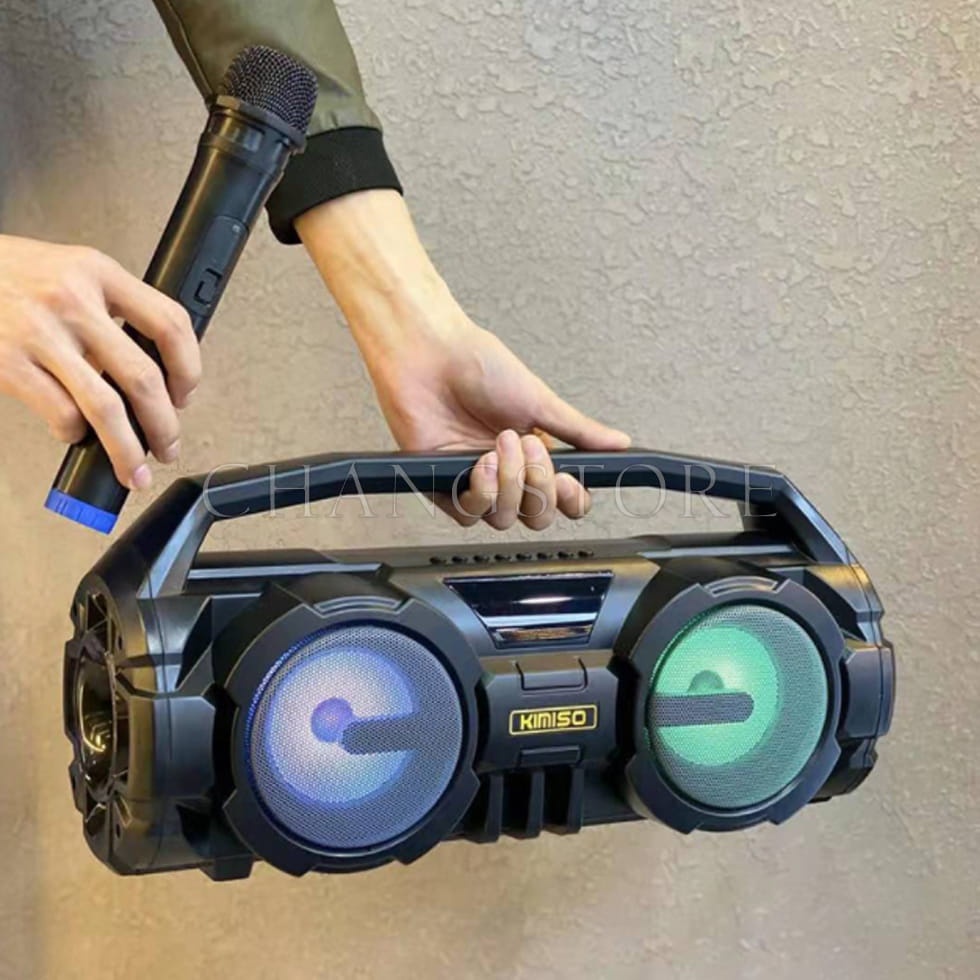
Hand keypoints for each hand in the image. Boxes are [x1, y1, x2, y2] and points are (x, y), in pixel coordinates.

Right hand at [0, 235, 200, 488]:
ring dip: (128, 449)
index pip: (169, 323)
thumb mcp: (70, 273)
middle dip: (164, 425)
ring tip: (135, 469)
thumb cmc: (10, 277)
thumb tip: (153, 374)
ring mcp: (39, 333)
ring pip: (106, 408)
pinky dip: (74, 434)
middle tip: (168, 447)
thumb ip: (111, 310)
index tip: (185, 395)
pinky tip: (74, 433)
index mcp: (98, 273)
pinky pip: (61, 414)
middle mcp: (73, 301)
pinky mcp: (7, 363)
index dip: (188, 368)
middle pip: (143, 377)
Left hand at [296, 190, 629, 529]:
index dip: (570, 499)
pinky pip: (470, 513)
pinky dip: (482, 490)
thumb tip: (620, 443)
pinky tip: (480, 461)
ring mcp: (475, 481)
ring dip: (511, 484)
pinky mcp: (442, 486)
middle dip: (540, 488)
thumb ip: (578, 430)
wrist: (430, 354)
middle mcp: (507, 473)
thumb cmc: (477, 366)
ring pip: (505, 518)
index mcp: (534, 454)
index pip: (563, 498)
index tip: (571, 481)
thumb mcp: (539, 400)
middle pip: (537, 516)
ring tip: (501, 444)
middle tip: (532, 449)